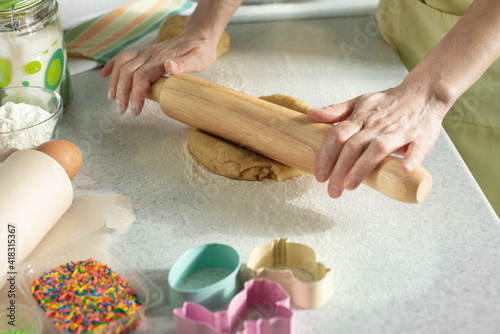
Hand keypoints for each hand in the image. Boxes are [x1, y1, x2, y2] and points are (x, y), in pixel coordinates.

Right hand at [99, 33, 217, 115]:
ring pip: (122, 65)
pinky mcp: (144, 53)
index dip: (136, 94)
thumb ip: (184, 64)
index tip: (135, 110)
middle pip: (128, 72)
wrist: (198, 36)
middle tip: (122, 110)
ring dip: (114, 81)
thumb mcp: (199, 58)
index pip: (142, 77)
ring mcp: (145, 52)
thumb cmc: (200, 50)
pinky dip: (111, 66)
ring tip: (112, 99)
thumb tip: (168, 66)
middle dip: (122, 93)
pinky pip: (123, 57)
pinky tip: (104, 75)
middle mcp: (149, 54)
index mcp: (161, 58)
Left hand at [308, 84, 445, 197]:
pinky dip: (411, 158)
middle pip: (353, 146)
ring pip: (377, 149)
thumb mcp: (360, 102)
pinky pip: (417, 148)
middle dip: (339, 170)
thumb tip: (311, 114)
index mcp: (361, 117)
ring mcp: (398, 131)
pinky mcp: (420, 137)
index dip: (326, 156)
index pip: (337, 135)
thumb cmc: (388, 102)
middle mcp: (377, 125)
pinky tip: (403, 170)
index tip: (319, 175)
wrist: (423, 92)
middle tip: (332, 190)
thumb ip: (336, 111)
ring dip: (363, 167)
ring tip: (350, 185)